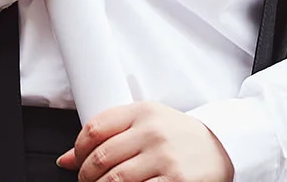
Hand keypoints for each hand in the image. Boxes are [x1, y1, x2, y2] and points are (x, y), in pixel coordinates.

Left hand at [58, 102, 234, 181]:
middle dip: (86, 175)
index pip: (95, 128)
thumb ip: (109, 135)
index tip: (77, 160)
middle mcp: (153, 131)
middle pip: (100, 158)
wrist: (222, 147)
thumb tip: (64, 160)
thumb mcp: (147, 123)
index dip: (78, 149)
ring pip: (113, 180)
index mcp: (144, 111)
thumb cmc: (180, 136)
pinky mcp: (175, 181)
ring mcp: (164, 157)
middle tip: (88, 180)